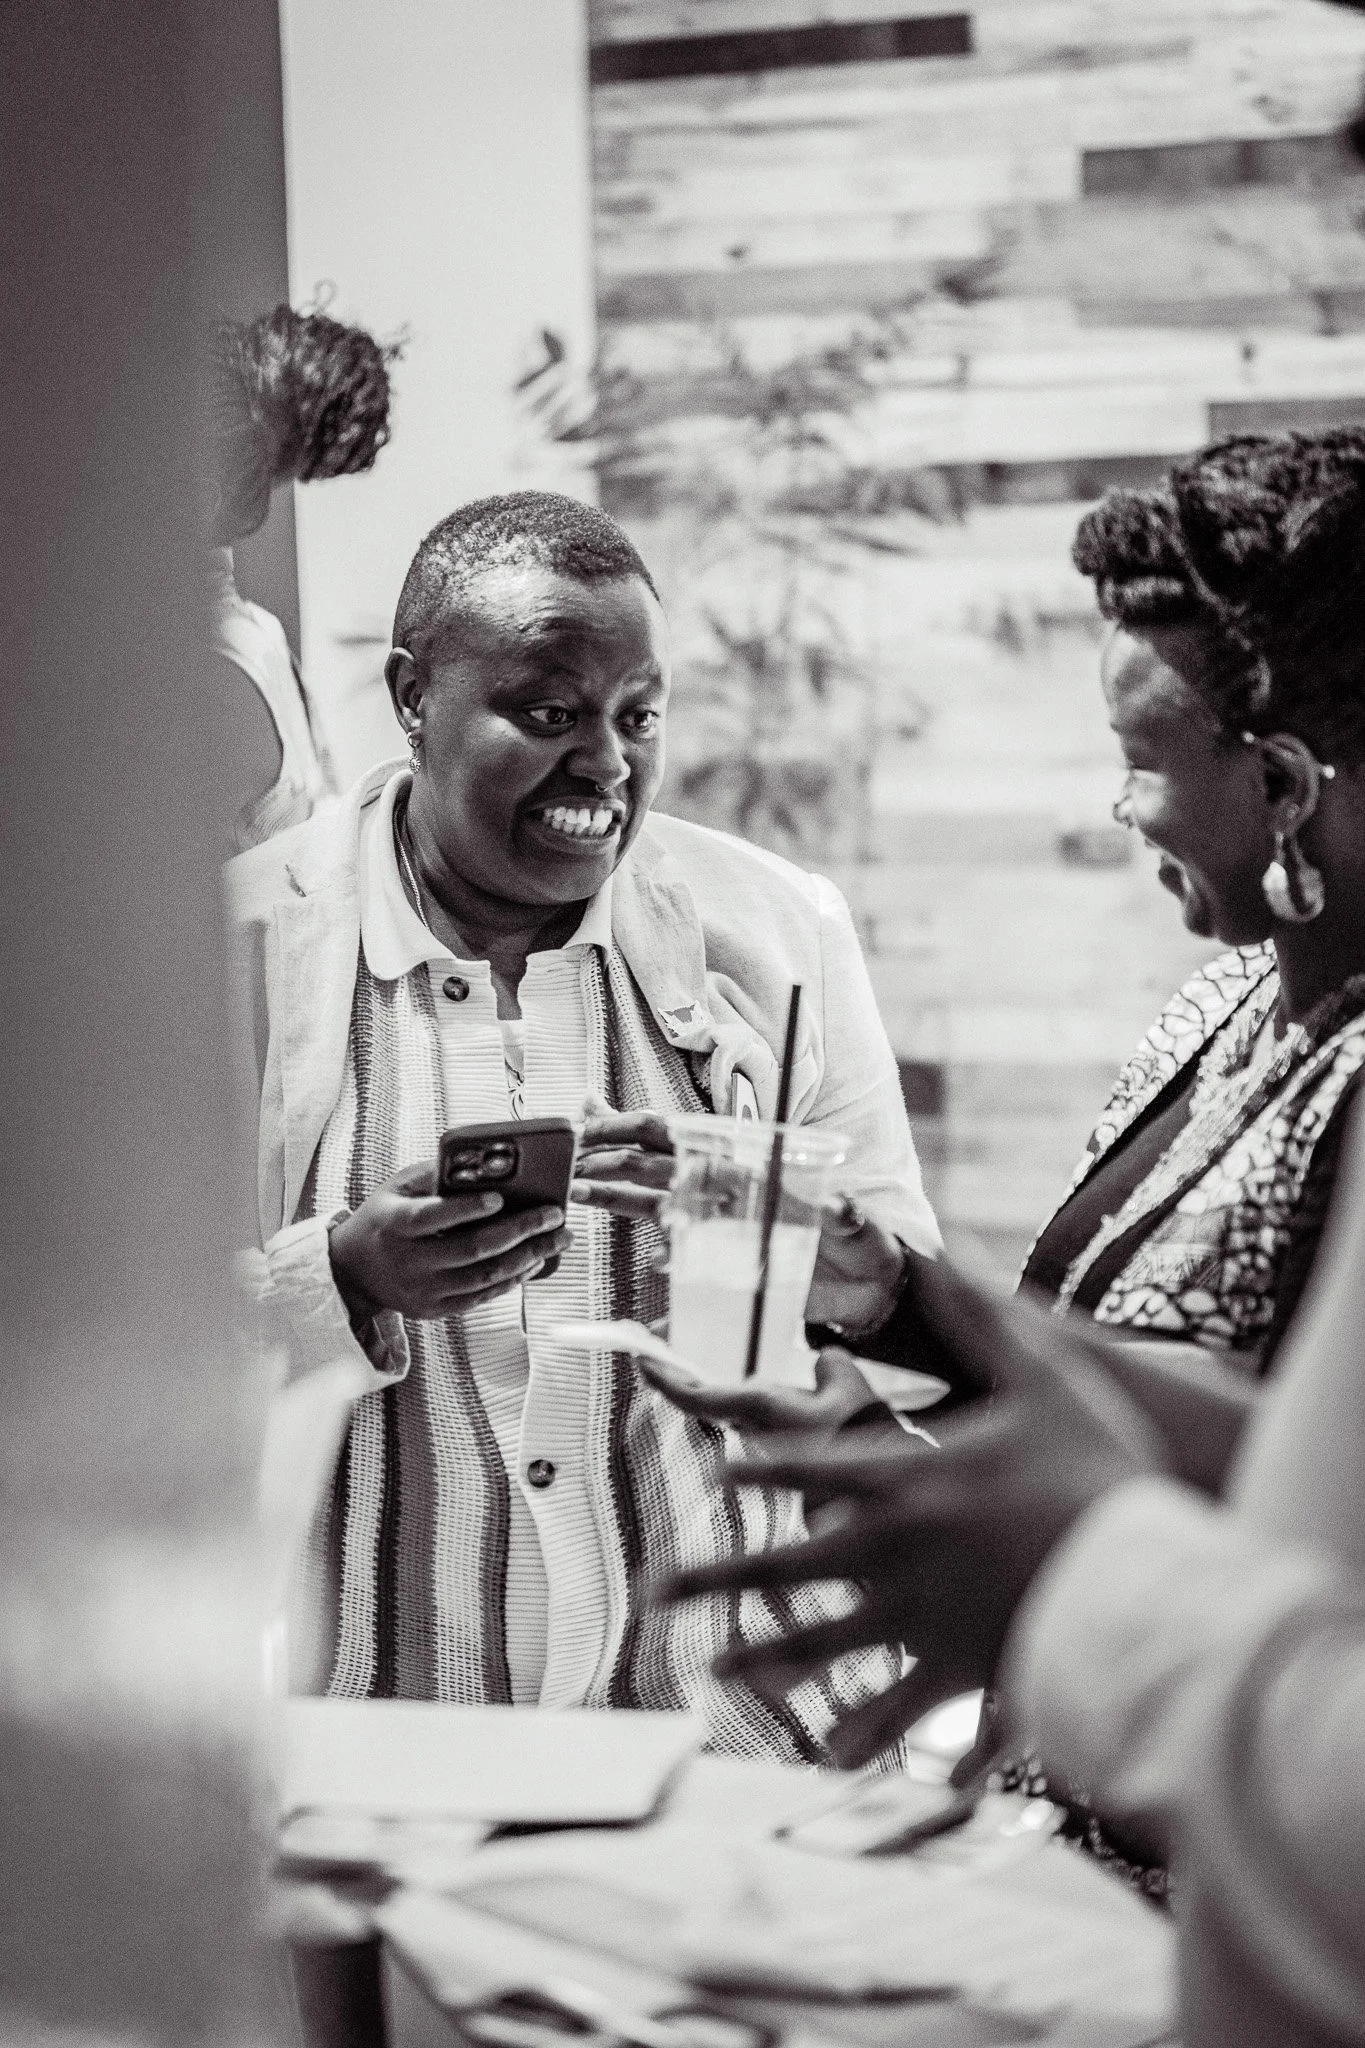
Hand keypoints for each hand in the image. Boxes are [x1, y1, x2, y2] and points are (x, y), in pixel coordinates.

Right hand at [328, 1160, 570, 1322]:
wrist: (354, 1271)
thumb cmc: (385, 1217)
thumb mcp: (397, 1187)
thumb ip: (436, 1175)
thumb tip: (486, 1163)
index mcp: (393, 1224)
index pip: (430, 1218)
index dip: (465, 1209)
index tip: (499, 1198)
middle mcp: (407, 1261)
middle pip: (470, 1250)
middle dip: (520, 1232)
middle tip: (554, 1215)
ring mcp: (421, 1290)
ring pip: (483, 1279)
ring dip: (527, 1258)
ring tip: (558, 1238)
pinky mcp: (434, 1310)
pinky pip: (481, 1298)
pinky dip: (513, 1280)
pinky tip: (535, 1261)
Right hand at [572, 1103, 910, 1336]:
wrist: (876, 1292)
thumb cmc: (868, 1246)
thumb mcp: (860, 1227)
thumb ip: (845, 1215)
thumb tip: (842, 1206)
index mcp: (748, 1170)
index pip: (679, 1137)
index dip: (633, 1130)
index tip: (594, 1131)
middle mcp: (728, 1193)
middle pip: (654, 1167)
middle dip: (608, 1159)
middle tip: (568, 1161)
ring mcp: (723, 1228)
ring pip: (656, 1204)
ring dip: (616, 1196)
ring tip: (576, 1192)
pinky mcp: (728, 1265)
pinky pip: (683, 1259)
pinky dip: (662, 1260)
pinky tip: (649, 1266)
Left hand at [651, 1258, 1163, 1766]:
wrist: (1141, 1572)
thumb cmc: (1095, 1467)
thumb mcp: (1041, 1375)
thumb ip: (979, 1315)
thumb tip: (936, 1251)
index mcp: (902, 1478)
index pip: (810, 1466)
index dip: (763, 1467)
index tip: (721, 1469)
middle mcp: (889, 1549)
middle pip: (784, 1564)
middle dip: (719, 1576)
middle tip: (661, 1589)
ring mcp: (916, 1616)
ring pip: (819, 1642)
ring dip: (762, 1655)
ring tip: (713, 1668)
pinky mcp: (955, 1669)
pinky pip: (897, 1707)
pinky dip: (863, 1732)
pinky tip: (829, 1756)